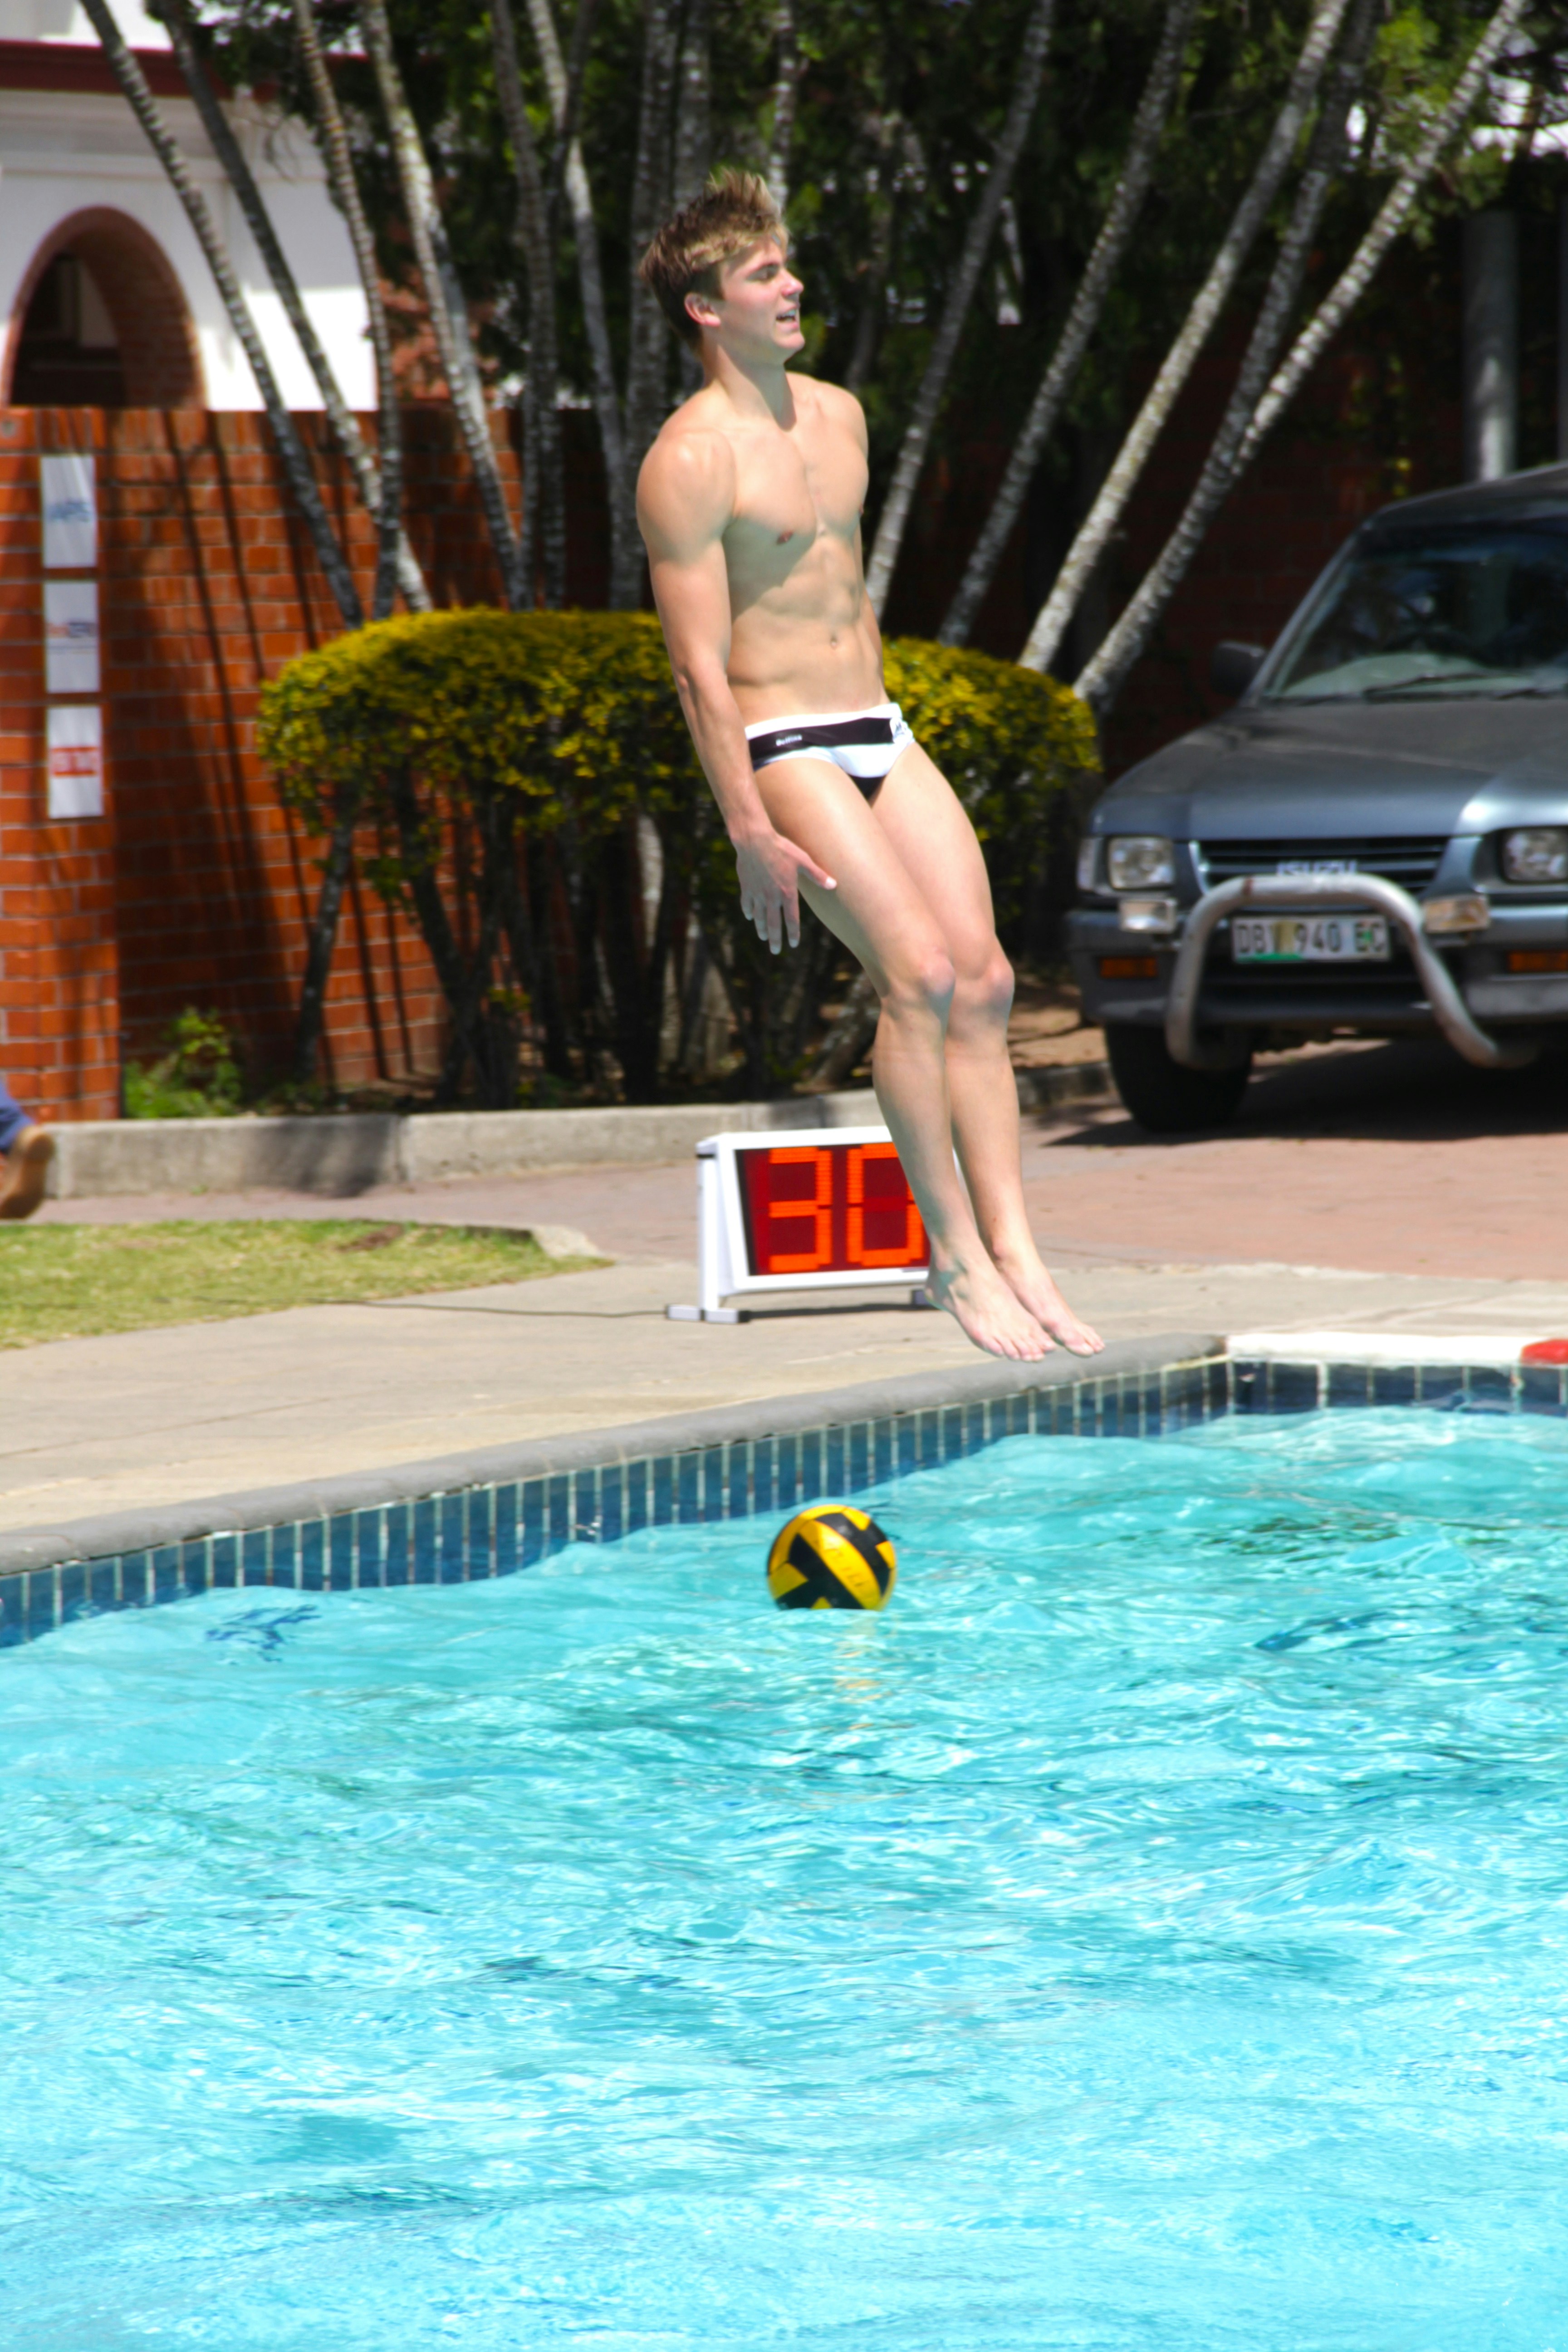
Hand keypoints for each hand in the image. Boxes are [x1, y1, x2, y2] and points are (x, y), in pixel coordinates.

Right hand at [733, 825, 836, 952]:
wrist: (755, 840)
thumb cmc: (781, 848)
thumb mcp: (803, 860)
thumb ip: (817, 875)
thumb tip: (833, 885)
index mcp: (787, 893)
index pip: (791, 919)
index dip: (793, 933)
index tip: (793, 944)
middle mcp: (771, 897)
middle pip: (773, 924)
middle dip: (775, 939)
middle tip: (775, 951)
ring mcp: (757, 893)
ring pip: (759, 917)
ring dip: (761, 929)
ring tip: (763, 937)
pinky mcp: (746, 887)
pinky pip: (747, 904)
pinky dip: (749, 912)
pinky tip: (750, 917)